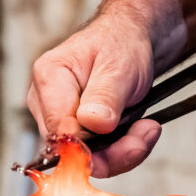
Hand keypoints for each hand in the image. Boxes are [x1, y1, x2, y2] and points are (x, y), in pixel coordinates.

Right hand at [26, 15, 162, 176]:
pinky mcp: (78, 130)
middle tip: (147, 133)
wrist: (134, 37)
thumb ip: (104, 96)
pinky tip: (143, 129)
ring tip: (148, 129)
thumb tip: (92, 125)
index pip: (58, 130)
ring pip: (85, 157)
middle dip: (113, 150)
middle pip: (70, 150)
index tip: (126, 147)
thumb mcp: (118, 66)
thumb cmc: (122, 43)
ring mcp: (61, 119)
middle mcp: (47, 103)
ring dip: (123, 151)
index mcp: (49, 78)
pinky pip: (97, 155)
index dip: (89, 148)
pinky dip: (123, 148)